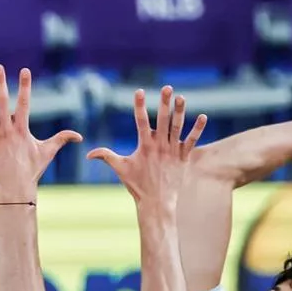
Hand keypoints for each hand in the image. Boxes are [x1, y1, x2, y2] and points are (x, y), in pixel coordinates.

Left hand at [0, 64, 81, 202]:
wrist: (15, 188)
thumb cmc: (32, 170)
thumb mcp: (48, 152)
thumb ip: (62, 139)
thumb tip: (80, 136)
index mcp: (22, 129)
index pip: (24, 103)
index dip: (25, 86)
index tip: (25, 70)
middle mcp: (7, 130)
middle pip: (3, 102)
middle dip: (1, 83)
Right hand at [87, 86, 206, 209]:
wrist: (157, 203)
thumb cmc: (137, 185)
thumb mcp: (120, 169)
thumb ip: (105, 157)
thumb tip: (88, 154)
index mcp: (144, 146)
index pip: (141, 121)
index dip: (139, 105)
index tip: (140, 91)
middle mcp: (159, 146)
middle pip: (162, 120)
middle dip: (164, 103)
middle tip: (167, 87)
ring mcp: (172, 151)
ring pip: (177, 127)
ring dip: (180, 111)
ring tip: (181, 97)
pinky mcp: (183, 158)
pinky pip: (192, 141)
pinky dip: (197, 129)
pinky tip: (203, 116)